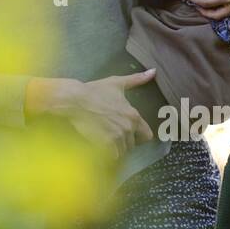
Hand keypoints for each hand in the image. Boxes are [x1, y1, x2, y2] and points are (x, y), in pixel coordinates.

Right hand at [24, 70, 157, 157]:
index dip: (139, 136)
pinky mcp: (106, 144)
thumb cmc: (96, 90)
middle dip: (125, 142)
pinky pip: (113, 156)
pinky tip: (101, 147)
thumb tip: (154, 72)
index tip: (130, 134)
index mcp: (134, 116)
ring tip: (106, 141)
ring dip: (116, 149)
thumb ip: (137, 79)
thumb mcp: (117, 83)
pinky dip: (108, 154)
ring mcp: (118, 137)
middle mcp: (129, 128)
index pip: (147, 135)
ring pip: (123, 151)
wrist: (76, 100)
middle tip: (113, 135)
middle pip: (133, 144)